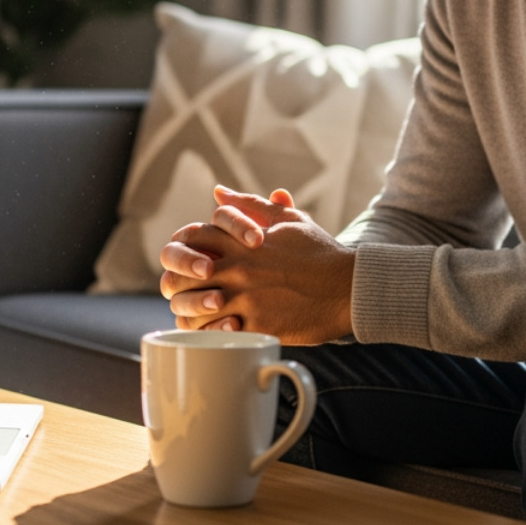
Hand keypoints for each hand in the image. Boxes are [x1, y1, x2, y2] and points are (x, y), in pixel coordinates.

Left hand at [158, 187, 353, 343]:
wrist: (349, 288)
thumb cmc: (319, 253)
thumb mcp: (288, 220)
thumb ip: (252, 205)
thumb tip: (219, 192)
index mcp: (242, 241)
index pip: (191, 238)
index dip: (183, 248)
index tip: (189, 260)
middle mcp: (239, 268)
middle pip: (182, 274)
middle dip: (176, 282)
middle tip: (183, 291)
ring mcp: (247, 298)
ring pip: (194, 307)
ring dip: (189, 312)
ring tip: (196, 315)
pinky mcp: (258, 326)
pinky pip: (218, 333)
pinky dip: (211, 333)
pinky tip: (215, 332)